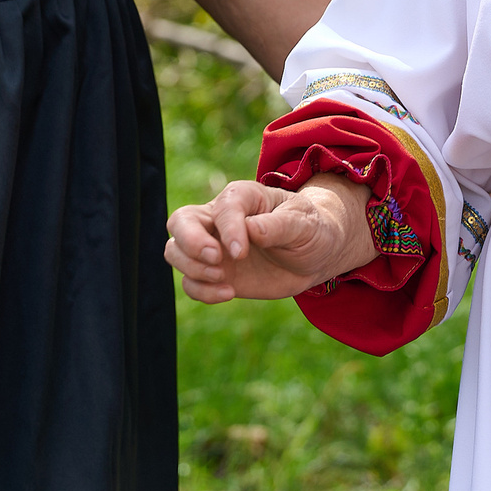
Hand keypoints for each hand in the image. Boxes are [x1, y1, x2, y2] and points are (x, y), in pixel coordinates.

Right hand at [165, 174, 376, 303]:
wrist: (315, 256)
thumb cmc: (310, 229)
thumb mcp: (304, 223)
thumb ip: (277, 225)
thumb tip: (251, 230)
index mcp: (241, 197)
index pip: (222, 208)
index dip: (227, 229)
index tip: (242, 252)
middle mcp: (218, 219)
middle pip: (180, 221)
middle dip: (190, 242)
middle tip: (217, 259)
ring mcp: (213, 247)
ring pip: (175, 251)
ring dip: (192, 268)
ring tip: (223, 280)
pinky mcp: (215, 273)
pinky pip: (190, 282)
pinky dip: (202, 291)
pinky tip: (229, 293)